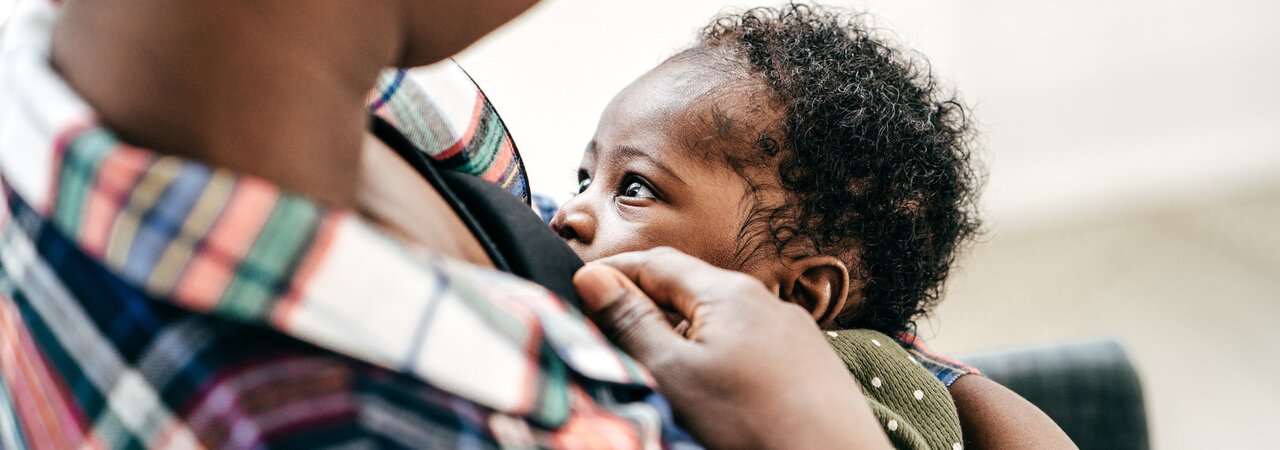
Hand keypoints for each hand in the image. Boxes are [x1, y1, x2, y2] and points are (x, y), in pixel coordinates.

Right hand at [574, 247, 890, 448]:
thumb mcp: (674, 373)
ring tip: (655, 372)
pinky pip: (748, 347)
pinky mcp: (808, 366)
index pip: (656, 261)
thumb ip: (630, 322)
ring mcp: (793, 333)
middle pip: (688, 291)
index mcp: (728, 291)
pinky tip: (709, 392)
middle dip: (645, 308)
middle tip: (606, 337)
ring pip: (719, 322)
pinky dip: (716, 358)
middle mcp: (765, 300)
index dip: (613, 272)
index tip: (579, 289)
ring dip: (681, 338)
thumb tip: (591, 275)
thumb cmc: (751, 424)